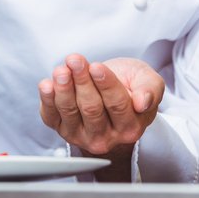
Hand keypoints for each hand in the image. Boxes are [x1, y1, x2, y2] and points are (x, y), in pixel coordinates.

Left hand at [38, 54, 163, 161]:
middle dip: (82, 81)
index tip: (96, 66)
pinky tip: (47, 84)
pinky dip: (47, 100)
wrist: (111, 95)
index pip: (117, 105)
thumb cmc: (131, 86)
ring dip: (63, 88)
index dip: (106, 84)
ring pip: (70, 112)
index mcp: (130, 126)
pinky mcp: (62, 129)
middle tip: (75, 60)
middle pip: (91, 108)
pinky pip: (51, 117)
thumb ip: (152, 90)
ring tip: (62, 69)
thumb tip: (143, 102)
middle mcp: (106, 137)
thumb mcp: (149, 81)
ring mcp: (81, 135)